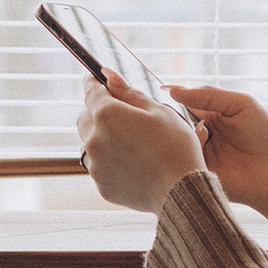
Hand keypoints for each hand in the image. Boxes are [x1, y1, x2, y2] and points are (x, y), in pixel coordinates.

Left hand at [79, 71, 207, 215]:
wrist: (182, 192)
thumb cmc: (176, 147)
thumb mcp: (158, 111)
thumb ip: (128, 92)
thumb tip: (108, 75)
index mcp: (107, 114)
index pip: (91, 90)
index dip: (94, 82)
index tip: (97, 79)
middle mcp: (94, 139)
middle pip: (85, 116)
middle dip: (98, 111)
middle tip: (122, 114)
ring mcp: (95, 164)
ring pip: (90, 142)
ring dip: (103, 137)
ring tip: (132, 143)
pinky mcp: (101, 184)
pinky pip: (99, 165)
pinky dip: (110, 160)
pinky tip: (134, 163)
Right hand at [168, 85, 267, 241]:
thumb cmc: (265, 136)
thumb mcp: (240, 105)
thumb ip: (209, 95)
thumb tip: (173, 90)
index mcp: (211, 115)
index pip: (185, 102)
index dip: (174, 96)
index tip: (163, 89)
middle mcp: (201, 133)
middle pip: (175, 120)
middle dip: (175, 114)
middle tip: (186, 109)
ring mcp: (198, 152)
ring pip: (177, 137)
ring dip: (186, 130)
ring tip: (206, 131)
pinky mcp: (197, 170)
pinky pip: (182, 155)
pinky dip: (191, 145)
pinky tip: (205, 141)